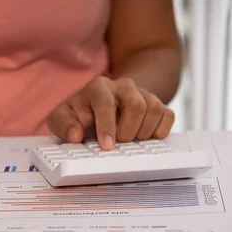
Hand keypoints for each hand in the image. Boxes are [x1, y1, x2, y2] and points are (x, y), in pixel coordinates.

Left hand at [47, 76, 174, 149]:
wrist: (102, 105)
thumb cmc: (82, 113)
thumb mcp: (63, 118)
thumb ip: (64, 126)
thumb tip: (76, 135)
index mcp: (99, 87)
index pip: (106, 103)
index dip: (107, 126)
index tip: (107, 146)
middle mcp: (124, 86)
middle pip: (137, 106)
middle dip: (127, 132)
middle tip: (118, 143)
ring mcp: (143, 94)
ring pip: (155, 110)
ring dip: (143, 133)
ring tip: (130, 140)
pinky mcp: (157, 104)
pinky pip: (168, 116)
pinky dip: (159, 131)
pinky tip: (145, 138)